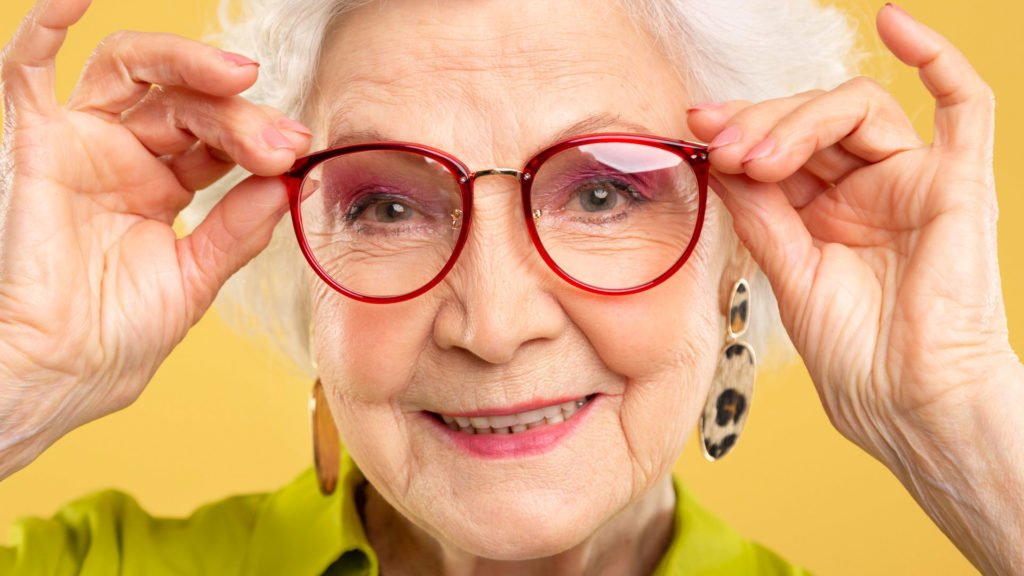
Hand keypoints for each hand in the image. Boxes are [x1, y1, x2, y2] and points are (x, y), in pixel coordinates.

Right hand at [0, 0, 310, 475]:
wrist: (58, 377)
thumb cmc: (115, 341)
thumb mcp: (194, 280)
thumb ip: (236, 231)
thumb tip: (286, 186)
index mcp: (163, 190)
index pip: (219, 138)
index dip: (258, 136)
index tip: (297, 152)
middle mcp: (125, 160)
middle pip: (189, 103)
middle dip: (241, 116)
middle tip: (278, 141)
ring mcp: (82, 147)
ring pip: (136, 73)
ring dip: (189, 65)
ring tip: (236, 77)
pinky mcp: (36, 147)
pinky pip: (27, 70)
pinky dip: (48, 26)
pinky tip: (78, 0)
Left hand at [689, 6, 1021, 573]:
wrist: (909, 406)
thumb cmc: (856, 359)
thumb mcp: (788, 273)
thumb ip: (762, 212)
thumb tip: (722, 158)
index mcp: (824, 213)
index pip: (780, 146)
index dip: (739, 128)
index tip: (694, 126)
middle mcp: (867, 190)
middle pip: (812, 120)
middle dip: (760, 123)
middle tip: (722, 143)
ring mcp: (912, 182)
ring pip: (858, 109)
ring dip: (800, 118)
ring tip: (759, 154)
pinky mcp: (959, 183)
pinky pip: (965, 104)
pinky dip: (934, 57)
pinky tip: (894, 23)